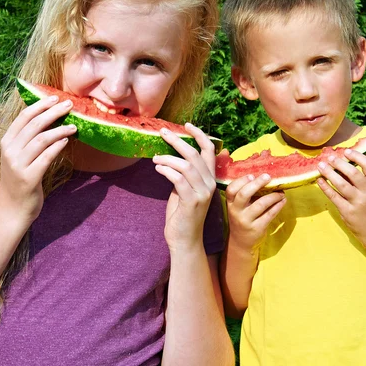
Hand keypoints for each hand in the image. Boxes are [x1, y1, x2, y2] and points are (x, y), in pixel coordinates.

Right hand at [0, 95, 76, 224]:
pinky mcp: (29, 178)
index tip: (55, 97)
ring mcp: (18, 165)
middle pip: (34, 125)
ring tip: (74, 125)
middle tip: (69, 105)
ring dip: (60, 130)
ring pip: (41, 139)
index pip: (23, 117)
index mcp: (7, 143)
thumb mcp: (18, 156)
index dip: (40, 105)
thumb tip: (49, 117)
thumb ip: (28, 139)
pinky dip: (57, 147)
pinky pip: (46, 158)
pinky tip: (66, 141)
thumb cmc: (19, 179)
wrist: (11, 209)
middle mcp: (10, 152)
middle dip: (53, 112)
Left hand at [152, 123, 216, 251]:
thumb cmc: (182, 213)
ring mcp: (202, 193)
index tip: (187, 125)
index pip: (209, 151)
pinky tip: (158, 168)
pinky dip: (167, 170)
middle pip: (195, 154)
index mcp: (210, 178)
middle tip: (163, 133)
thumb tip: (171, 156)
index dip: (200, 135)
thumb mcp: (184, 189)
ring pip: (186, 165)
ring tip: (155, 158)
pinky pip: (178, 179)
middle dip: (178, 141)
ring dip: (168, 158)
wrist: (185, 239)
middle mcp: (209, 183)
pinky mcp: (192, 202)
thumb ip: (184, 174)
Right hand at [225, 173, 284, 254]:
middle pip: (243, 194)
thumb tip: (263, 178)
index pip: (231, 190)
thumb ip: (245, 194)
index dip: (241, 181)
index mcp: (230, 203)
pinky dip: (278, 206)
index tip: (252, 175)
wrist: (241, 242)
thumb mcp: (238, 207)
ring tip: (281, 192)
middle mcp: (236, 211)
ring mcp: (246, 221)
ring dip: (272, 196)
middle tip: (268, 177)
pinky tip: (283, 200)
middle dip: (257, 184)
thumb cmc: (242, 218)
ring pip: (260, 204)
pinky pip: (269, 214)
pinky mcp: (257, 228)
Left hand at [316, 149, 365, 246]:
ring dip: (329, 173)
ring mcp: (358, 202)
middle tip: (329, 157)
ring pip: (341, 184)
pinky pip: (334, 196)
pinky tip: (319, 180)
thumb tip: (341, 163)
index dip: (357, 156)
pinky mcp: (348, 211)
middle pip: (353, 173)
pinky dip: (325, 187)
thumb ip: (360, 179)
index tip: (346, 151)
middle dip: (339, 163)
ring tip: (320, 166)